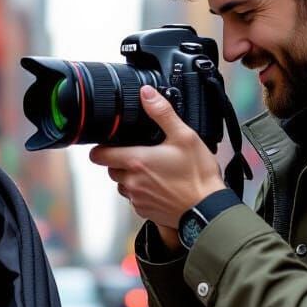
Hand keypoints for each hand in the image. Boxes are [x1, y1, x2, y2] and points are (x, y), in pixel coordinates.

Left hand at [89, 85, 226, 231]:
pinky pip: (135, 200)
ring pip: (123, 185)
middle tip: (143, 155)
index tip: (111, 144)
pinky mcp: (145, 212)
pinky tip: (161, 186)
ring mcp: (137, 199)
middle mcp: (132, 182)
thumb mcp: (184, 136)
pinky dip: (143, 193)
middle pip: (111, 169)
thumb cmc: (198, 175)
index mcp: (136, 161)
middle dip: (121, 161)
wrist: (208, 209)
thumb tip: (146, 94)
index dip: (101, 148)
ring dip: (131, 178)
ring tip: (154, 171)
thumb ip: (162, 113)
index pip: (98, 156)